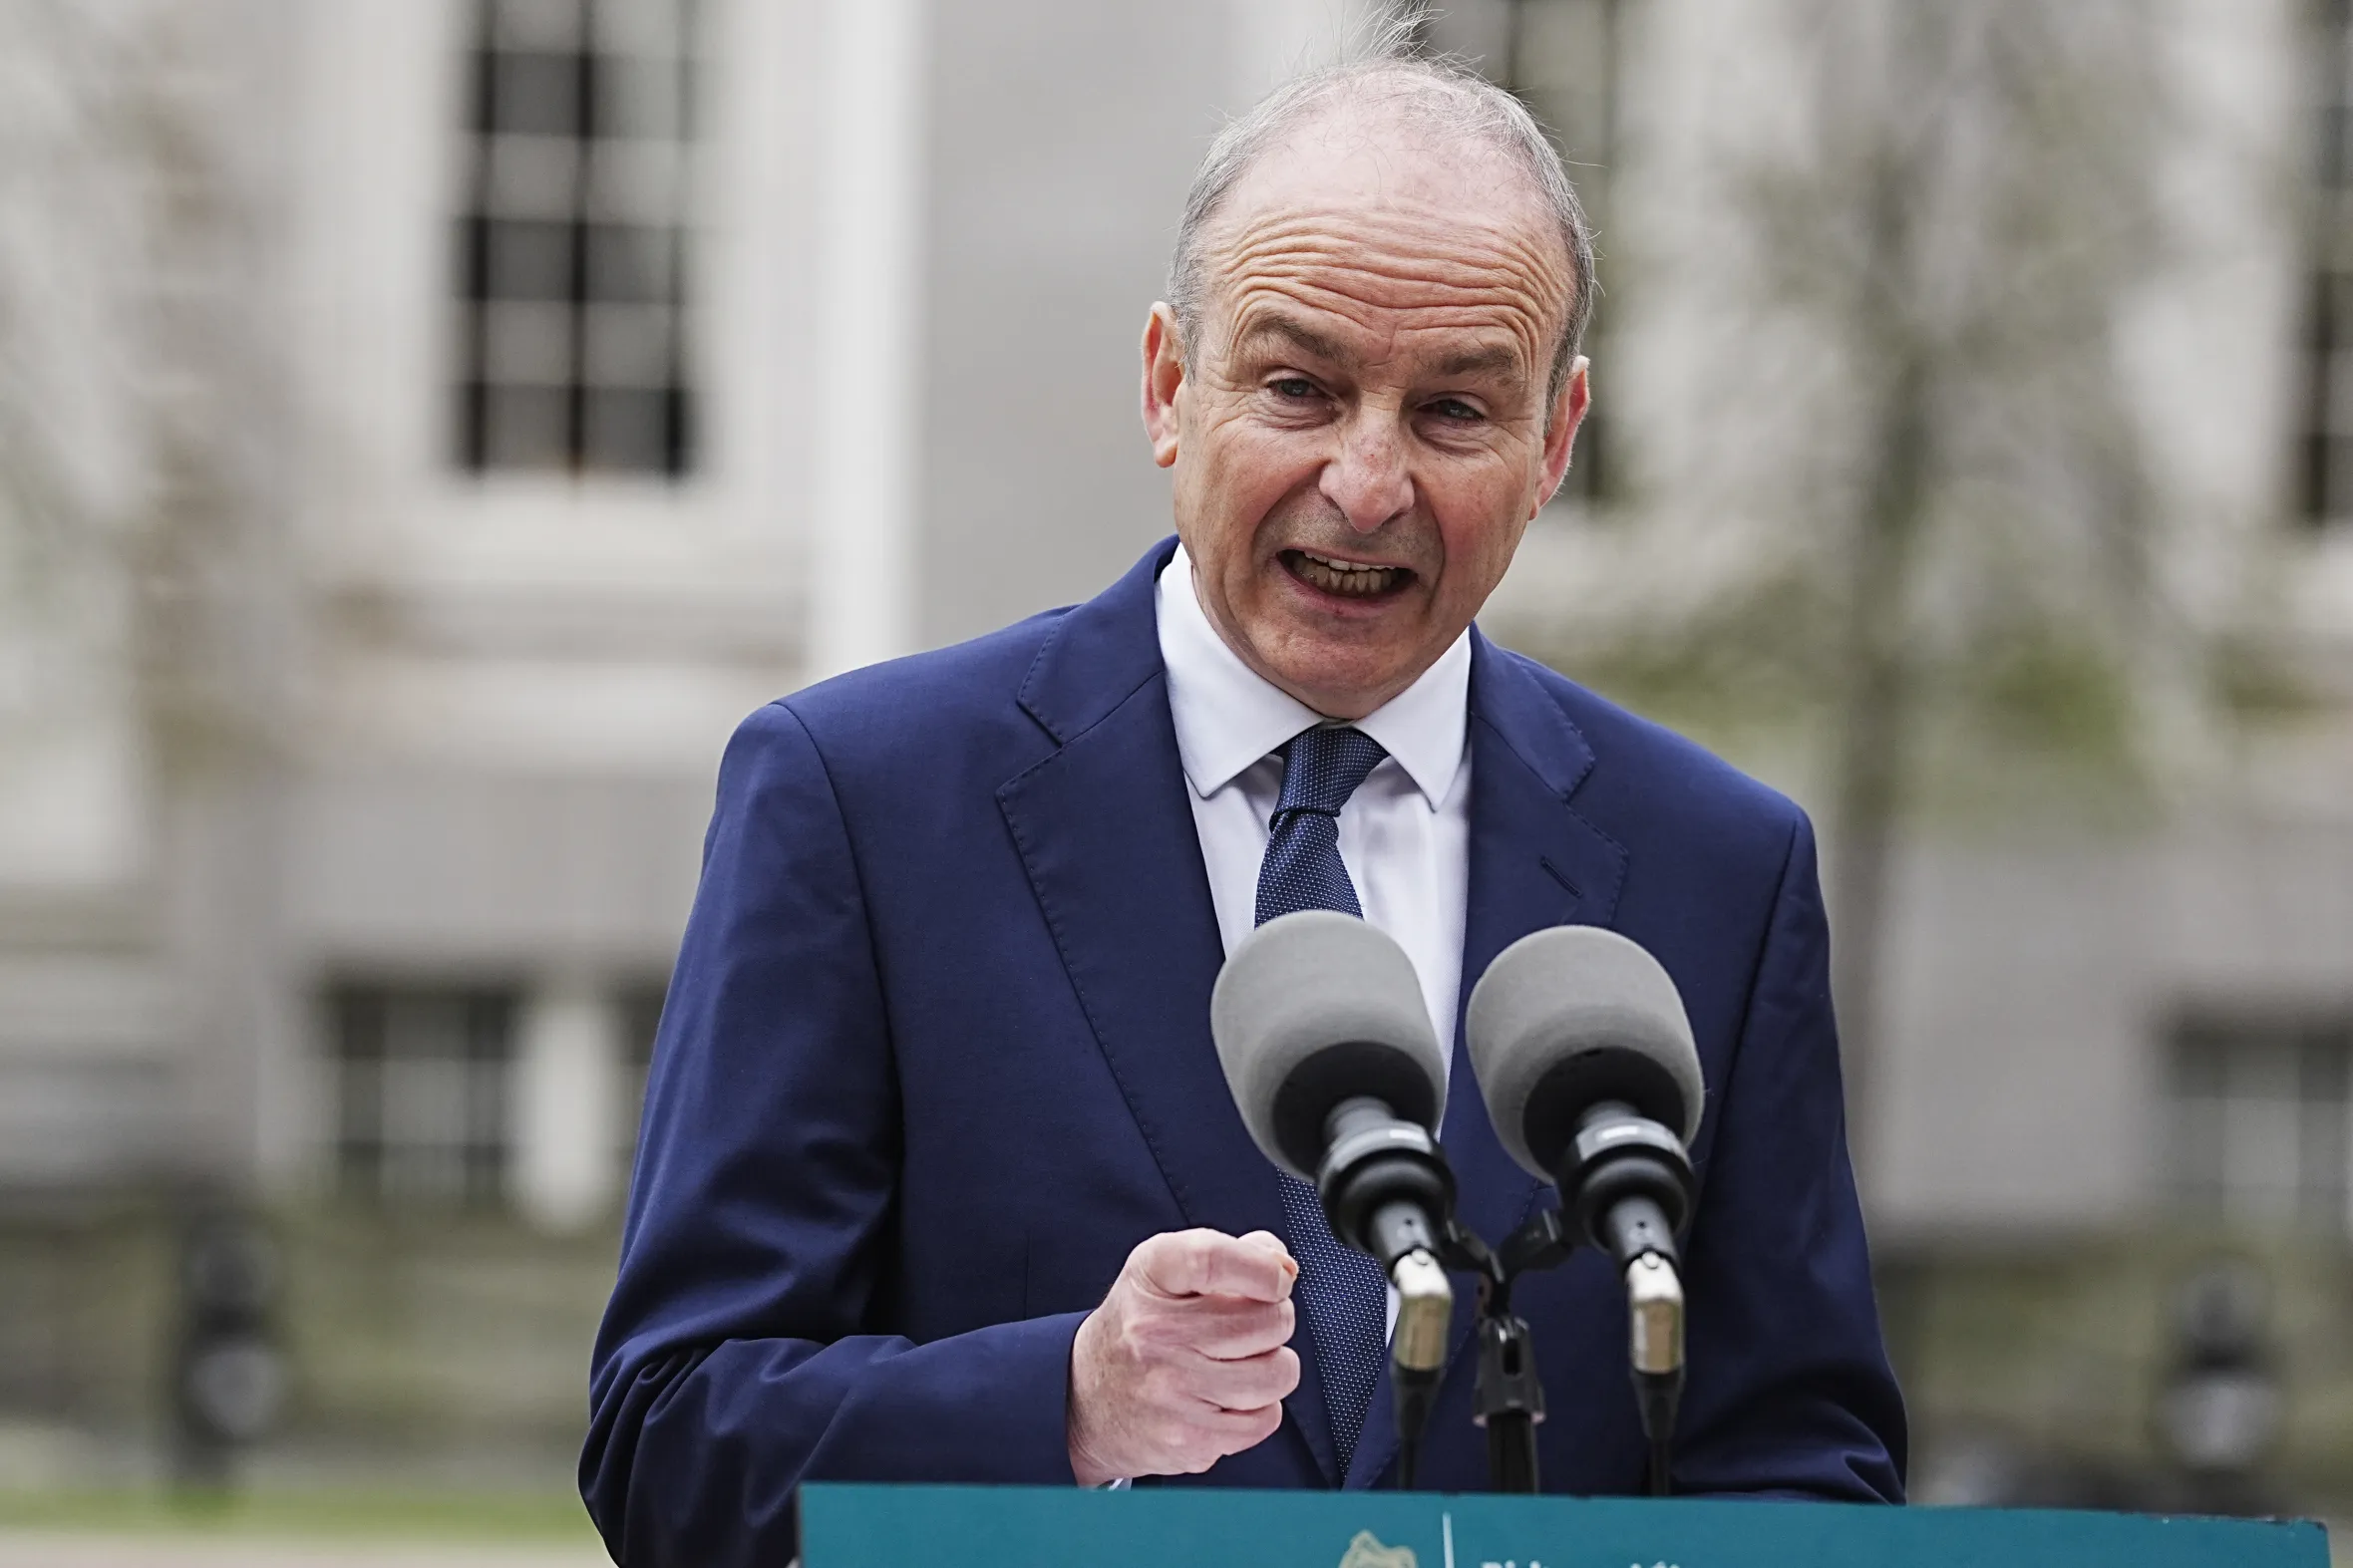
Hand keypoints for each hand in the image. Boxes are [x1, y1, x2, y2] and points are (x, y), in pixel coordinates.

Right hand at [1067, 1228, 1301, 1485]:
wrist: (1084, 1400)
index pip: (1214, 1258)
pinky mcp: (1189, 1439)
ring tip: (1241, 1362)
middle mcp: (1154, 1331)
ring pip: (1277, 1373)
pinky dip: (1259, 1408)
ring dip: (1273, 1366)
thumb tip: (1284, 1267)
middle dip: (1275, 1319)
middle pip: (1268, 1320)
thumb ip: (1234, 1254)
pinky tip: (1228, 1397)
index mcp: (1151, 1275)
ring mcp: (1170, 1389)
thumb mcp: (1168, 1272)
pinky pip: (1266, 1419)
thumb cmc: (1139, 1327)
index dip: (1263, 1268)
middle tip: (1250, 1326)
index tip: (1278, 1278)